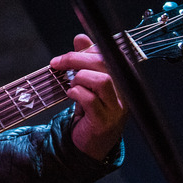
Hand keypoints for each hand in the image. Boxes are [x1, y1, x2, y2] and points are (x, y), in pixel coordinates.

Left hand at [49, 34, 127, 160]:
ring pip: (102, 80)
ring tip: (71, 85)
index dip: (87, 49)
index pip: (109, 54)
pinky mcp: (104, 121)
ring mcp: (117, 107)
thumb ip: (85, 60)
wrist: (91, 144)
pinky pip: (91, 100)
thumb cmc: (91, 111)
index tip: (66, 54)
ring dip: (80, 78)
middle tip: (57, 63)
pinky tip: (71, 95)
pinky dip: (77, 94)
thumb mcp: (87, 84)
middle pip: (105, 63)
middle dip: (76, 59)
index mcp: (122, 78)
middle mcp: (125, 91)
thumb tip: (81, 37)